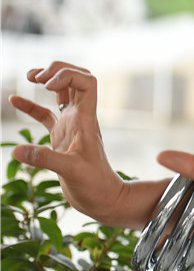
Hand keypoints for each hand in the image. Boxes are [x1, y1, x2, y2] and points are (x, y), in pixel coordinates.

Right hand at [9, 62, 132, 224]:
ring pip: (62, 93)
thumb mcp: (71, 171)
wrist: (103, 201)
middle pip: (76, 79)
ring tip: (30, 77)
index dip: (67, 74)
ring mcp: (71, 127)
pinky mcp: (61, 138)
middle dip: (57, 70)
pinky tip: (15, 99)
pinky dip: (31, 106)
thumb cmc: (95, 186)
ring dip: (48, 80)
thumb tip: (17, 150)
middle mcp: (80, 118)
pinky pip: (45, 115)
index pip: (87, 82)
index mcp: (86, 119)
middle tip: (37, 78)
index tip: (46, 85)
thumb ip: (45, 159)